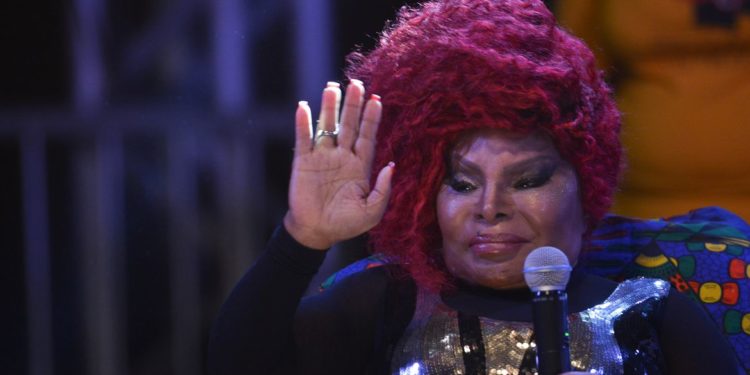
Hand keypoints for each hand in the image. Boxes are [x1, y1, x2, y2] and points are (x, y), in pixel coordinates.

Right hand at [284, 81, 393, 249]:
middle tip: (357, 84)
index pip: (367, 136)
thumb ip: (382, 190)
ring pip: (327, 126)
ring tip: (332, 87)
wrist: (316, 232)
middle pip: (349, 125)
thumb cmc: (345, 224)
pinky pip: (304, 139)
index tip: (377, 100)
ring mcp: (322, 157)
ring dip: (330, 108)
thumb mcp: (371, 212)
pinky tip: (304, 107)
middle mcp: (342, 156)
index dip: (372, 119)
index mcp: (359, 166)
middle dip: (353, 105)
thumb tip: (390, 167)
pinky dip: (303, 123)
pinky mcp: (303, 162)